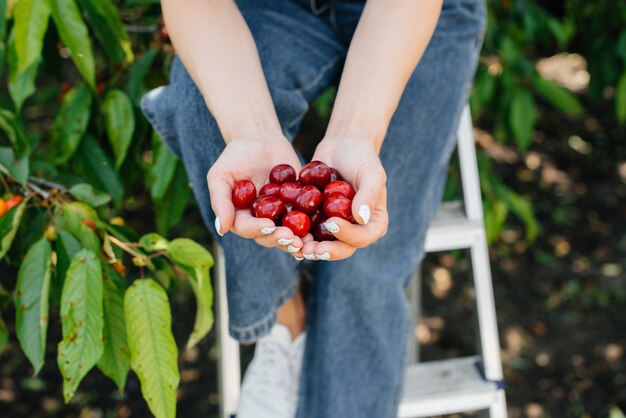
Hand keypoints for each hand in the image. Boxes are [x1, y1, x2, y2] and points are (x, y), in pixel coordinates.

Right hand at [207, 136, 305, 254]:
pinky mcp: (296, 207)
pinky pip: (304, 220)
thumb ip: (220, 201)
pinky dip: (310, 227)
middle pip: (268, 237)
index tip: (268, 225)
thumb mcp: (221, 175)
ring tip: (305, 241)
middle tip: (290, 237)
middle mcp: (259, 220)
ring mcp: (279, 215)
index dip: (257, 229)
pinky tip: (317, 229)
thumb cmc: (236, 155)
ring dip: (295, 240)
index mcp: (240, 216)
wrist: (261, 139)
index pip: (247, 228)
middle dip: (279, 239)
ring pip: (287, 234)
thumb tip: (221, 229)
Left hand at [301, 138, 388, 260]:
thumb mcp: (371, 173)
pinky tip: (285, 235)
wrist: (342, 147)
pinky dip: (298, 236)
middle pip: (343, 248)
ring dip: (310, 249)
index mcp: (373, 223)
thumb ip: (369, 195)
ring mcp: (336, 227)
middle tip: (311, 250)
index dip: (348, 236)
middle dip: (326, 251)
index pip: (363, 237)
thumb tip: (361, 218)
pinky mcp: (319, 221)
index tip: (332, 223)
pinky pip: (309, 233)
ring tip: (297, 247)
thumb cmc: (362, 158)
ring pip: (324, 244)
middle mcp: (356, 230)